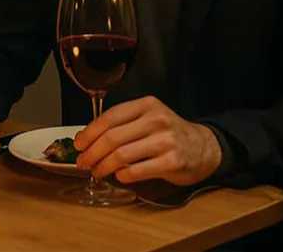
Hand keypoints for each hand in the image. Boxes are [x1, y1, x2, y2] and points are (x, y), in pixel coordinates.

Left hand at [74, 96, 222, 185]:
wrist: (203, 147)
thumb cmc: (169, 134)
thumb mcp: (148, 119)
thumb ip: (122, 125)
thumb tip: (86, 138)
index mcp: (147, 105)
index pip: (110, 117)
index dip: (90, 132)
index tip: (78, 145)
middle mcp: (156, 119)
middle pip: (112, 137)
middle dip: (92, 152)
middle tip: (83, 163)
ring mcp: (166, 140)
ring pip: (122, 155)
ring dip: (104, 166)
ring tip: (97, 172)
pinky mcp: (172, 161)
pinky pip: (137, 170)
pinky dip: (123, 175)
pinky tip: (119, 177)